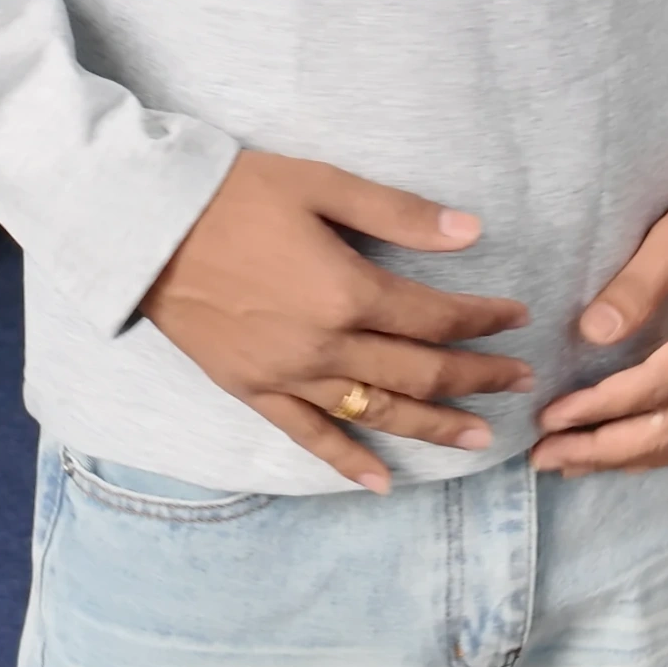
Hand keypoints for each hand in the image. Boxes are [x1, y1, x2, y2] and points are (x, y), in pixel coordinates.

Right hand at [141, 151, 532, 491]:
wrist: (146, 227)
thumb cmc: (235, 193)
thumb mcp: (320, 184)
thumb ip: (397, 213)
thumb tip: (470, 232)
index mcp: (349, 292)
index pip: (436, 317)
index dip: (483, 319)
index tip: (517, 317)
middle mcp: (327, 346)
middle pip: (420, 371)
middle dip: (477, 376)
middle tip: (520, 381)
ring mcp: (289, 375)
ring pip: (378, 410)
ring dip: (434, 426)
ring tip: (479, 438)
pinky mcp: (253, 390)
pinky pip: (309, 435)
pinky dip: (347, 461)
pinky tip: (382, 482)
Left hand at [531, 161, 667, 477]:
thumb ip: (635, 286)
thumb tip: (591, 334)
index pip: (655, 388)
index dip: (600, 408)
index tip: (550, 418)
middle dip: (605, 449)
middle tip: (545, 457)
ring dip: (629, 457)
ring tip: (573, 464)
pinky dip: (662, 447)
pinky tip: (627, 453)